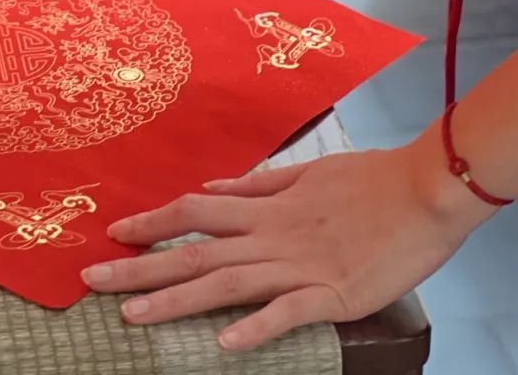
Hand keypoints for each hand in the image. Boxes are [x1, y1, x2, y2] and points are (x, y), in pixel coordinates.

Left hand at [82, 132, 490, 350]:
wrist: (426, 189)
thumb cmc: (372, 180)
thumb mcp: (308, 172)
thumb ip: (259, 185)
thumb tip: (214, 185)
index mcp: (268, 207)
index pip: (196, 210)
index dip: (153, 221)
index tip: (114, 231)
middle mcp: (273, 235)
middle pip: (196, 251)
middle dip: (141, 265)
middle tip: (91, 278)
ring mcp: (301, 265)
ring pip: (228, 283)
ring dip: (177, 299)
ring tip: (132, 315)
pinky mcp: (334, 293)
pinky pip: (289, 312)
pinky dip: (258, 326)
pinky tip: (226, 343)